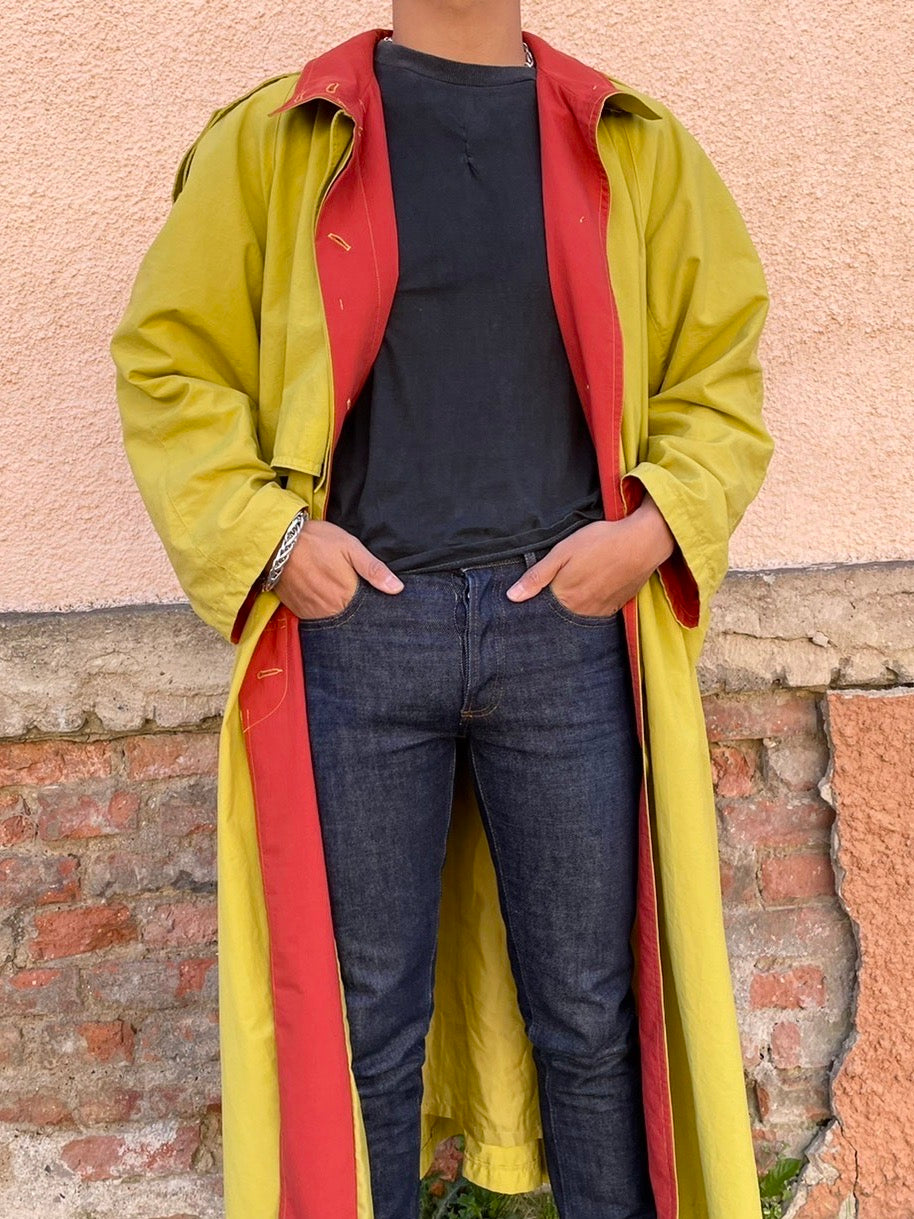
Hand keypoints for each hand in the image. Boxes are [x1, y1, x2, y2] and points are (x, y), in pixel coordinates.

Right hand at [274, 519, 403, 617]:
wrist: (278, 540)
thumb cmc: (317, 540)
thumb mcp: (350, 547)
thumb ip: (374, 570)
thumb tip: (397, 589)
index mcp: (347, 595)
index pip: (366, 611)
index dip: (370, 605)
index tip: (370, 597)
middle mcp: (330, 609)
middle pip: (350, 617)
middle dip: (354, 608)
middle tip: (350, 592)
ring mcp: (312, 612)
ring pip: (332, 619)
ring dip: (337, 610)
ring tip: (334, 592)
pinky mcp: (298, 610)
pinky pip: (315, 618)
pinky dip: (320, 610)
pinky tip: (321, 595)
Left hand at [505, 495, 675, 613]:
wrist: (643, 542)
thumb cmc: (601, 542)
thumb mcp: (563, 552)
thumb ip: (537, 576)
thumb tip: (511, 597)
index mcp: (566, 598)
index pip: (543, 611)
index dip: (537, 603)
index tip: (534, 597)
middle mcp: (583, 611)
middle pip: (561, 615)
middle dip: (555, 607)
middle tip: (561, 584)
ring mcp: (602, 610)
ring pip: (579, 615)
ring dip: (574, 606)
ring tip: (577, 585)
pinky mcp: (617, 606)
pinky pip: (597, 612)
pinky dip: (591, 604)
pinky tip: (593, 587)